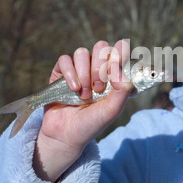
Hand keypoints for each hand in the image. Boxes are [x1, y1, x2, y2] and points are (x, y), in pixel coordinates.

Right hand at [33, 40, 131, 182]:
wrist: (67, 135)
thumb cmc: (92, 123)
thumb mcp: (112, 110)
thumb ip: (122, 90)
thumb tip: (119, 69)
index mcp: (113, 75)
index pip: (120, 51)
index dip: (120, 51)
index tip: (116, 65)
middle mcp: (97, 68)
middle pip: (101, 47)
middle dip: (100, 67)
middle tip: (98, 88)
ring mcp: (79, 69)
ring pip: (82, 52)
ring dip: (84, 73)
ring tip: (84, 94)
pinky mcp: (61, 72)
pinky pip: (65, 59)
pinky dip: (70, 73)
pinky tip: (73, 89)